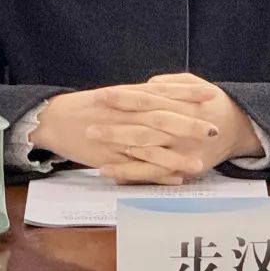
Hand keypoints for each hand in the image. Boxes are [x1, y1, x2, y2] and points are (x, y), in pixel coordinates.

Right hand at [28, 84, 219, 184]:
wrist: (56, 119)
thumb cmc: (88, 106)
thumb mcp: (116, 95)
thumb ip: (141, 95)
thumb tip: (165, 91)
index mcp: (128, 97)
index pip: (163, 92)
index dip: (187, 93)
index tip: (210, 94)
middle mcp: (126, 115)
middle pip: (161, 119)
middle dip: (188, 125)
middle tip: (213, 129)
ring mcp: (118, 137)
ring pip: (151, 148)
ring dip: (176, 156)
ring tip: (199, 164)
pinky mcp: (110, 158)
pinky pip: (136, 168)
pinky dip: (155, 174)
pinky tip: (174, 179)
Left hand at [93, 72, 262, 183]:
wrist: (239, 129)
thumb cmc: (213, 103)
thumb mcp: (196, 84)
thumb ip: (173, 83)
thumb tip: (148, 84)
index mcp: (181, 105)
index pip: (147, 100)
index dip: (124, 97)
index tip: (102, 94)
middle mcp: (180, 130)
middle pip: (143, 128)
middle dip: (115, 126)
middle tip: (89, 124)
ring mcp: (180, 152)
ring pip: (146, 153)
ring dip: (119, 152)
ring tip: (94, 149)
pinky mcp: (181, 169)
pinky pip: (153, 174)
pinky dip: (130, 173)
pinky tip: (109, 171)